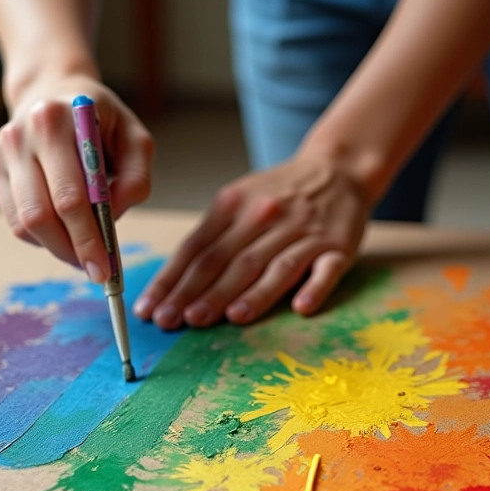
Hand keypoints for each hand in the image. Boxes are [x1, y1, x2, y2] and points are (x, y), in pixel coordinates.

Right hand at [0, 75, 153, 281]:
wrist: (54, 92)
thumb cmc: (102, 123)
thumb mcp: (136, 141)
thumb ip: (135, 179)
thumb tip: (111, 219)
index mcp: (57, 121)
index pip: (70, 197)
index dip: (88, 239)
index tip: (105, 269)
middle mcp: (20, 134)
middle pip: (41, 216)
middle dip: (72, 251)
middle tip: (96, 272)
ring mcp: (0, 151)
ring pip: (24, 225)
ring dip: (57, 249)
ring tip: (83, 253)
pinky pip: (15, 221)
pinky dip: (42, 237)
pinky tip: (63, 230)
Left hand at [135, 155, 371, 328]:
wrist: (337, 169)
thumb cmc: (278, 194)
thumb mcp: (237, 200)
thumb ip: (210, 237)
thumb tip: (173, 283)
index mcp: (234, 205)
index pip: (196, 248)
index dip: (171, 281)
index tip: (150, 309)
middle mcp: (267, 217)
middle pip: (229, 260)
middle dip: (200, 293)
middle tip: (175, 321)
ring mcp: (305, 233)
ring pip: (274, 266)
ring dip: (253, 294)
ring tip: (229, 317)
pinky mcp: (338, 248)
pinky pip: (326, 270)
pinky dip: (314, 288)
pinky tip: (301, 308)